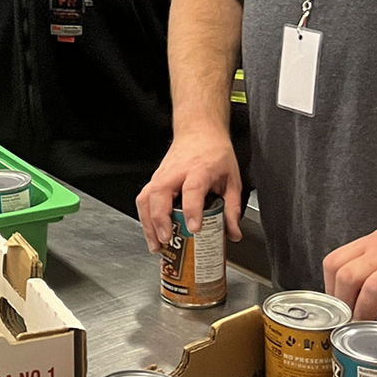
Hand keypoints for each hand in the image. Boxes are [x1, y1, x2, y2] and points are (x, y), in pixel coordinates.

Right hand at [135, 126, 242, 251]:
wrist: (199, 131)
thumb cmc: (214, 152)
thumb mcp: (232, 179)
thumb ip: (233, 208)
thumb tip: (233, 233)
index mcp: (199, 169)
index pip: (192, 190)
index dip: (192, 210)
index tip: (194, 228)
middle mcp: (176, 171)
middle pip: (160, 194)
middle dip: (160, 219)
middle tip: (166, 240)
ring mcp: (161, 174)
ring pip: (146, 198)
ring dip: (148, 223)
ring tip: (156, 245)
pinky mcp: (154, 179)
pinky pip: (143, 199)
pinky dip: (145, 218)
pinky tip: (152, 233)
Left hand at [323, 207, 376, 336]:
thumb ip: (375, 259)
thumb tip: (360, 288)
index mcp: (373, 243)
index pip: (335, 262)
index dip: (330, 289)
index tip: (336, 308)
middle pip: (347, 277)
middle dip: (344, 306)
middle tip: (350, 324)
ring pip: (373, 290)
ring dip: (368, 315)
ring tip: (371, 332)